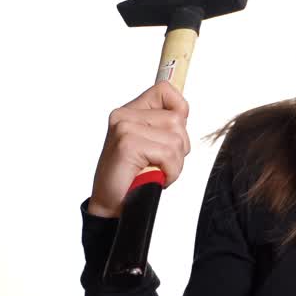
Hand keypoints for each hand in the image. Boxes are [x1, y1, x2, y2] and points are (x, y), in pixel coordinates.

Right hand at [88, 80, 190, 218]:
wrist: (111, 205)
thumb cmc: (133, 176)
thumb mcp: (152, 144)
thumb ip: (164, 125)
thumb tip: (184, 112)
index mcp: (130, 111)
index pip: (164, 90)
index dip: (180, 108)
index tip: (175, 132)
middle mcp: (124, 115)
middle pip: (177, 119)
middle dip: (180, 146)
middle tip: (161, 162)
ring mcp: (125, 127)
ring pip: (176, 138)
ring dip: (175, 162)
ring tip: (156, 171)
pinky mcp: (128, 144)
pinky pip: (169, 154)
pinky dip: (170, 171)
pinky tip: (154, 177)